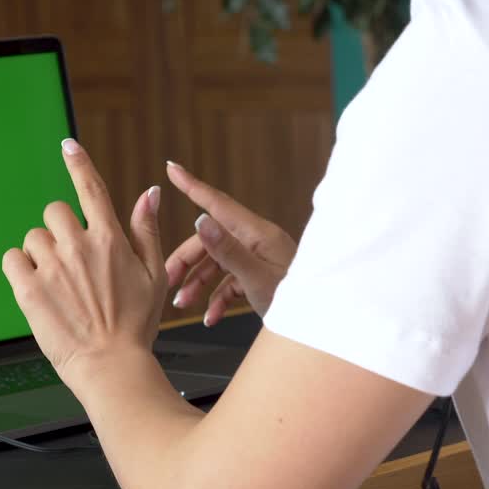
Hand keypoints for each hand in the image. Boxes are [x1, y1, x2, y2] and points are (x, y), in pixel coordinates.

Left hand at [2, 139, 167, 384]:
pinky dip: (18, 268)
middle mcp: (79, 247)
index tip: (68, 146)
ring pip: (33, 237)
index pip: (91, 189)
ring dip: (40, 253)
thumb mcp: (155, 275)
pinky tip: (35, 287)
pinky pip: (11, 259)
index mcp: (110, 240)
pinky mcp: (29, 289)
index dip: (78, 163)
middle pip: (54, 212)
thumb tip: (150, 192)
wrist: (111, 366)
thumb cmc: (135, 325)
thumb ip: (147, 230)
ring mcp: (52, 267)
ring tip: (57, 283)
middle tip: (70, 262)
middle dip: (59, 230)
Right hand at [164, 162, 295, 325]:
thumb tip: (201, 221)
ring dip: (198, 284)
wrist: (321, 320)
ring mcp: (259, 258)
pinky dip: (218, 298)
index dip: (191, 185)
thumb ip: (227, 251)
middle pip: (210, 240)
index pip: (217, 203)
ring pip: (217, 264)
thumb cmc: (298, 300)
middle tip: (167, 280)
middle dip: (186, 261)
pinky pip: (231, 281)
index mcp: (257, 233)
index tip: (171, 168)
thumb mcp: (257, 278)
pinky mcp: (260, 276)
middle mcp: (256, 241)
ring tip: (183, 304)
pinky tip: (212, 316)